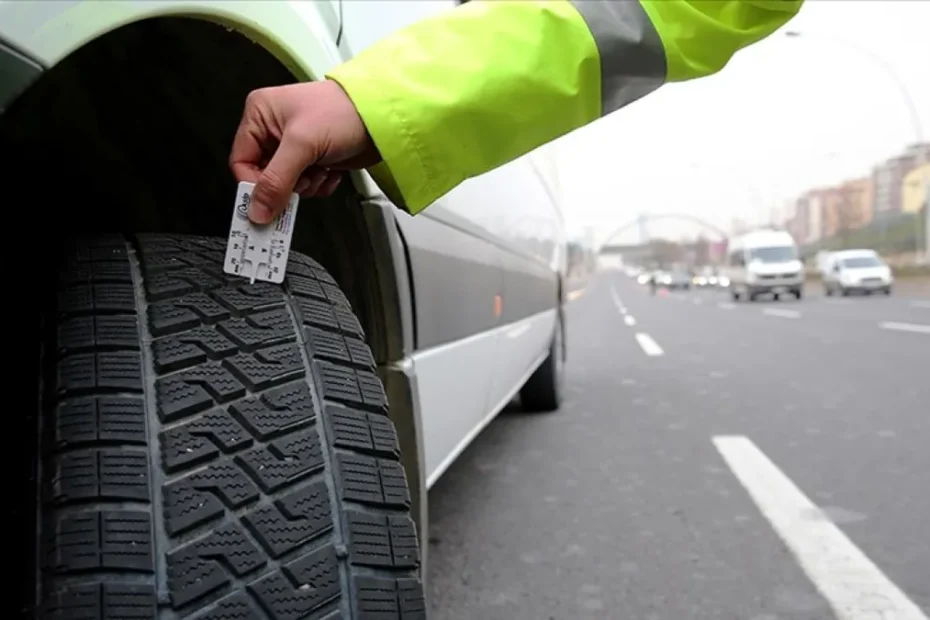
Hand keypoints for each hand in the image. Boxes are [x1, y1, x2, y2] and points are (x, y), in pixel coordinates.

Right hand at [229, 80, 380, 223]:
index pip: (241, 161)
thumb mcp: (302, 145)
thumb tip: (257, 210)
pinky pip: (307, 185)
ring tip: (321, 169)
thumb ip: (276, 180)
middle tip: (303, 182)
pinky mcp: (315, 158)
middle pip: (264, 176)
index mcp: (260, 114)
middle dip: (286, 185)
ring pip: (286, 184)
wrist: (383, 117)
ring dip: (306, 185)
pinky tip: (331, 170)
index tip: (269, 202)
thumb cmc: (343, 112)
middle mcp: (274, 129)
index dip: (254, 184)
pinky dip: (320, 184)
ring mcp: (296, 145)